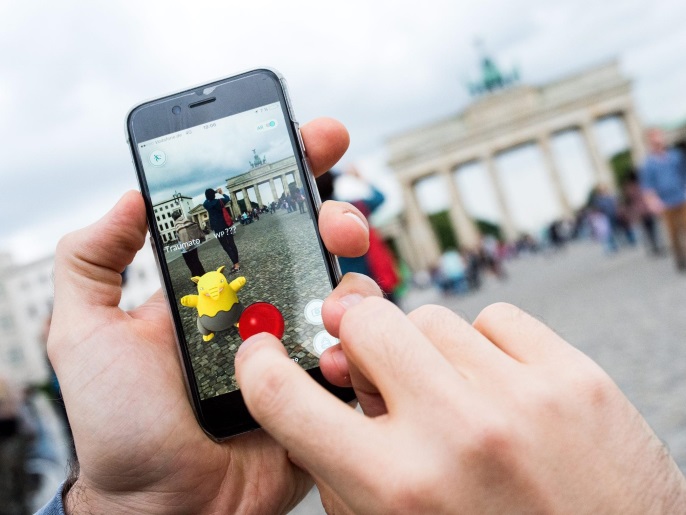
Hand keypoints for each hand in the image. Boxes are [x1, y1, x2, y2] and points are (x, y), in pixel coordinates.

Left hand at [48, 118, 368, 513]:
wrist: (165, 507)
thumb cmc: (121, 426)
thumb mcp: (84, 332)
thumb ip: (91, 260)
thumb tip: (131, 197)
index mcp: (215, 287)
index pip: (256, 217)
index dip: (289, 172)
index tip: (318, 138)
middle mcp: (263, 309)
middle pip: (314, 245)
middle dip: (334, 215)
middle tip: (338, 219)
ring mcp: (298, 347)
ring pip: (348, 292)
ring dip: (355, 277)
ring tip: (338, 291)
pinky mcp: (325, 387)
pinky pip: (363, 351)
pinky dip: (365, 338)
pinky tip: (342, 343)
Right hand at [236, 275, 685, 513]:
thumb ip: (347, 469)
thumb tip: (327, 385)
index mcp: (399, 490)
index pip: (287, 399)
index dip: (261, 367)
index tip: (263, 353)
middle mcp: (458, 435)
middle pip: (369, 322)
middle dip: (360, 342)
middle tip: (375, 369)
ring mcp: (523, 398)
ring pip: (433, 318)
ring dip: (428, 353)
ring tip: (452, 398)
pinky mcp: (577, 377)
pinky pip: (497, 319)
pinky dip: (485, 347)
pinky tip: (497, 388)